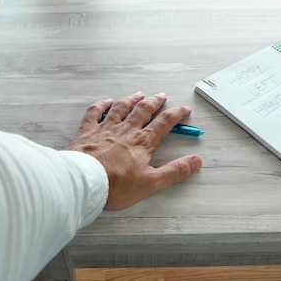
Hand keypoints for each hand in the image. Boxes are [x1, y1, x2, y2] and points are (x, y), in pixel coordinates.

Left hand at [68, 92, 202, 209]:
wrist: (85, 182)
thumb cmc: (115, 185)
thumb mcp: (152, 183)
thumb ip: (175, 171)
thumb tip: (195, 161)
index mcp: (142, 142)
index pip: (164, 123)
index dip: (176, 114)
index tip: (183, 110)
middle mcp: (125, 131)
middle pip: (143, 110)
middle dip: (154, 102)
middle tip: (161, 96)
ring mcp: (105, 129)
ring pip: (121, 108)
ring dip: (132, 99)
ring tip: (139, 94)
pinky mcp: (87, 131)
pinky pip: (95, 112)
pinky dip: (102, 104)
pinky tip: (106, 102)